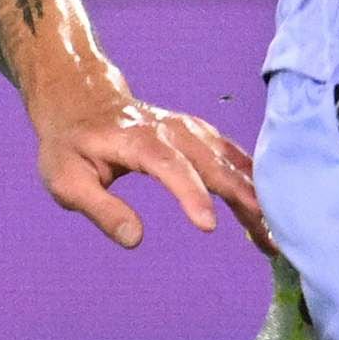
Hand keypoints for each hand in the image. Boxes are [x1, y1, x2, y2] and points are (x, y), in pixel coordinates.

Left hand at [34, 92, 264, 252]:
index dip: (190, 193)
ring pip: (229, 159)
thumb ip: (100, 209)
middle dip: (242, 200)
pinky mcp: (198, 133)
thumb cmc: (71, 146)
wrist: (81, 101)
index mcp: (136, 139)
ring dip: (255, 194)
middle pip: (212, 163)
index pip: (168, 165)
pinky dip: (253, 178)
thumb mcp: (66, 181)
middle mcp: (170, 129)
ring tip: (272, 233)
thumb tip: (134, 239)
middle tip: (266, 238)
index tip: (209, 225)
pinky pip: (232, 154)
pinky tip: (268, 204)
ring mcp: (188, 128)